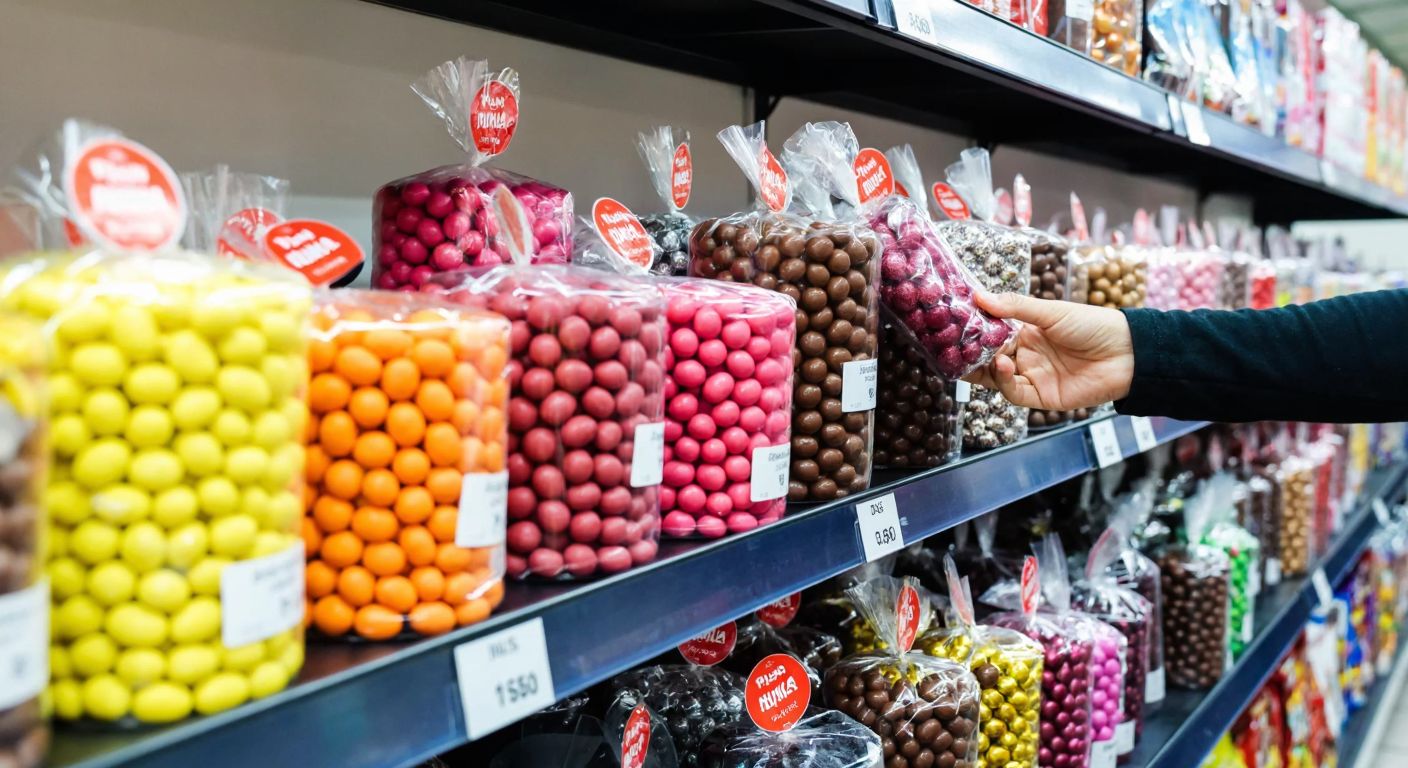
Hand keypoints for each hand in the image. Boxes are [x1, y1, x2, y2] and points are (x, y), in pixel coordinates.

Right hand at [963, 291, 1134, 410]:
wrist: (1128, 353)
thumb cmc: (1093, 325)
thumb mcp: (1051, 311)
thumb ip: (1015, 306)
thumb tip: (979, 296)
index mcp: (1026, 333)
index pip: (992, 335)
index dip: (974, 332)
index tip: (954, 324)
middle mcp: (1026, 356)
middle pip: (989, 359)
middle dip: (972, 355)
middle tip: (954, 347)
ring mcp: (1033, 377)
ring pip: (997, 378)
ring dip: (987, 368)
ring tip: (983, 356)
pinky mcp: (1043, 397)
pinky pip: (1015, 394)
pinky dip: (1005, 383)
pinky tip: (1004, 366)